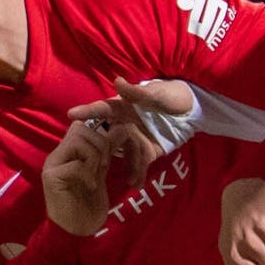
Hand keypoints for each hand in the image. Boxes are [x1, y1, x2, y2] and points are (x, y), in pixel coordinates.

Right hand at [41, 119, 113, 236]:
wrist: (77, 232)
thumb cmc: (88, 205)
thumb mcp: (101, 173)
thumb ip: (107, 151)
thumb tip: (121, 128)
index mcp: (67, 153)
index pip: (81, 126)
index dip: (99, 134)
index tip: (107, 155)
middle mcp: (57, 155)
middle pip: (80, 128)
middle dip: (99, 144)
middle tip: (102, 166)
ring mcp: (52, 165)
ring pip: (77, 142)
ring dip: (94, 158)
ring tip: (95, 176)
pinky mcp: (51, 177)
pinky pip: (75, 163)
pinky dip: (88, 174)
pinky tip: (89, 187)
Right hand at [68, 77, 195, 187]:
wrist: (193, 111)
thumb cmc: (173, 95)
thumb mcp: (157, 93)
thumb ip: (137, 92)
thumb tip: (117, 81)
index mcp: (124, 107)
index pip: (102, 109)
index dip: (87, 111)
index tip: (71, 115)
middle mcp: (124, 123)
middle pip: (108, 137)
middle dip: (102, 151)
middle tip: (97, 164)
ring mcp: (134, 138)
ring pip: (124, 154)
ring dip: (127, 166)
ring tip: (130, 181)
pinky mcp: (146, 151)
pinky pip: (138, 163)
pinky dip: (138, 173)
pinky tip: (137, 183)